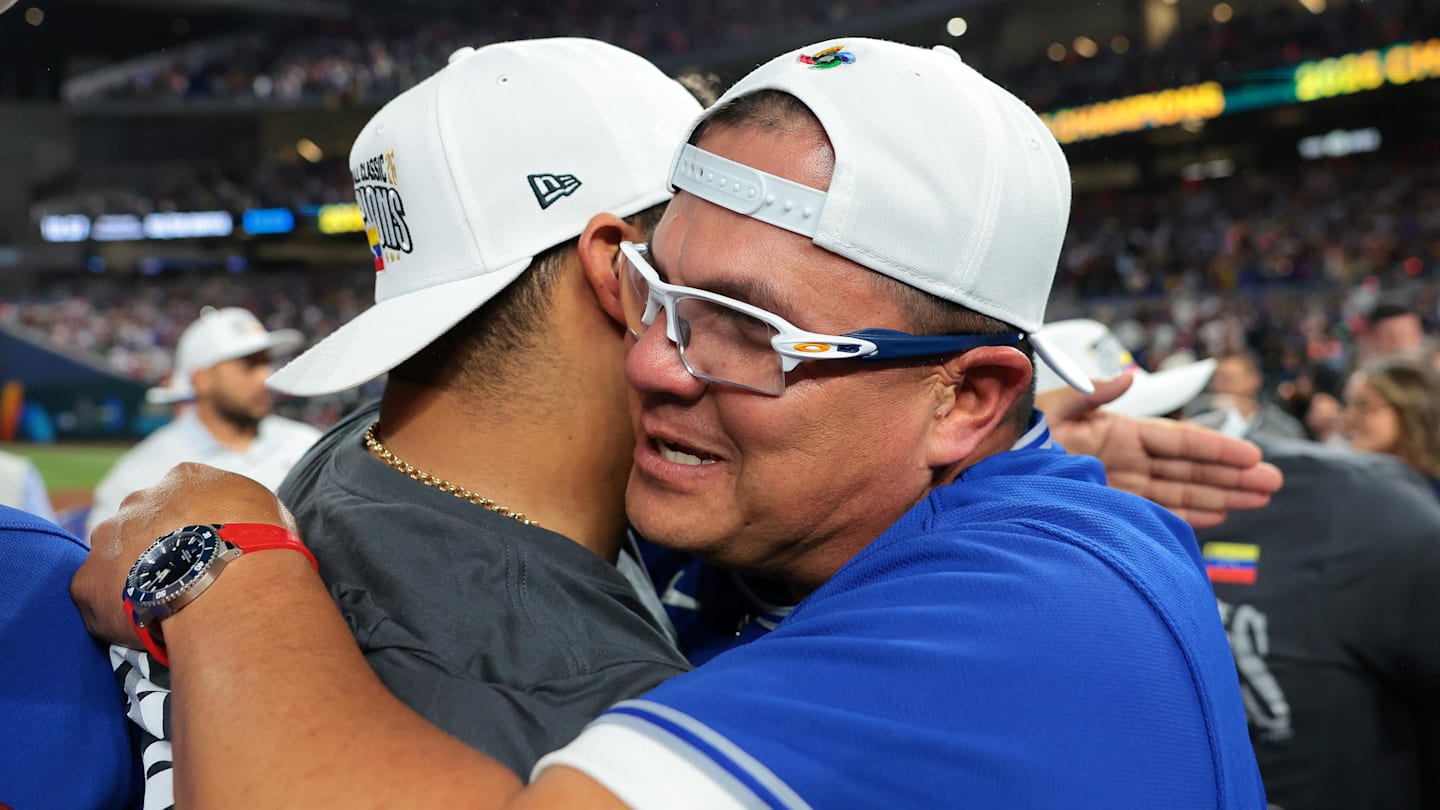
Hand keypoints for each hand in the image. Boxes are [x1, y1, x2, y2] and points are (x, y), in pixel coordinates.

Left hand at [71, 462, 298, 647]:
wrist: (231, 581)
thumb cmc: (261, 547)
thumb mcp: (269, 511)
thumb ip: (245, 513)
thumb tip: (246, 529)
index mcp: (186, 478)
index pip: (181, 498)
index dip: (193, 527)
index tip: (204, 553)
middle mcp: (141, 500)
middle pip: (141, 524)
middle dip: (155, 549)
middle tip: (182, 581)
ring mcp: (109, 538)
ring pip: (113, 558)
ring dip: (131, 578)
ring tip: (162, 608)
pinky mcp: (88, 581)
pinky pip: (94, 597)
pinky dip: (113, 612)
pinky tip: (141, 627)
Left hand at [1038, 376, 1283, 527]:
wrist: (989, 473)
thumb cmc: (1017, 437)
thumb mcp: (1053, 409)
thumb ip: (1090, 394)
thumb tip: (1127, 377)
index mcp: (1116, 431)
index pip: (1177, 441)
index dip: (1214, 447)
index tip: (1251, 454)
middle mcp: (1124, 459)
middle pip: (1189, 468)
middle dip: (1231, 475)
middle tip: (1273, 483)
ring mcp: (1120, 485)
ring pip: (1181, 492)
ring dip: (1220, 496)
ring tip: (1258, 500)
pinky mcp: (1110, 509)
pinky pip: (1156, 513)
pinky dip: (1186, 515)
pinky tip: (1217, 517)